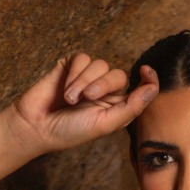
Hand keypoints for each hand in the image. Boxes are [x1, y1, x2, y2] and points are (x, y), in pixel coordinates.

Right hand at [5, 52, 158, 153]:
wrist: (37, 125)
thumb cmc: (70, 131)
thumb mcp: (104, 124)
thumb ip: (130, 108)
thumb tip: (152, 88)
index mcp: (116, 108)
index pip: (139, 89)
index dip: (148, 79)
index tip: (147, 70)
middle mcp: (105, 92)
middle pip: (118, 75)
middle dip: (103, 84)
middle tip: (87, 98)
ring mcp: (88, 78)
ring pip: (100, 64)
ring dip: (85, 81)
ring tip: (70, 98)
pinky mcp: (71, 67)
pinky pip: (83, 58)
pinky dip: (75, 72)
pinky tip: (64, 88)